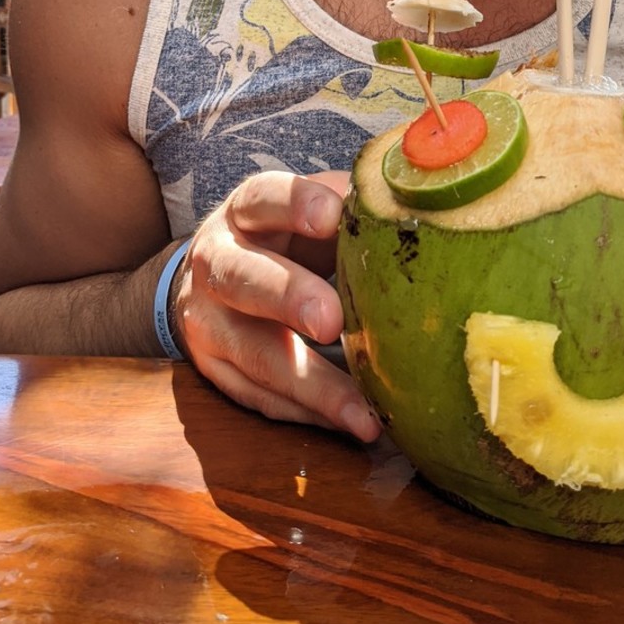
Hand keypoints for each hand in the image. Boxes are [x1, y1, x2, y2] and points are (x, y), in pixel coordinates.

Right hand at [172, 170, 381, 441]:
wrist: (212, 273)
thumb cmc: (283, 237)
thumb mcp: (307, 210)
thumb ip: (350, 208)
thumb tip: (416, 206)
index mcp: (246, 211)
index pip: (264, 198)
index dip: (295, 204)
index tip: (332, 217)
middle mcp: (216, 262)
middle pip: (243, 277)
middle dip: (288, 298)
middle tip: (332, 321)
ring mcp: (207, 321)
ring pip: (252, 354)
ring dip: (311, 386)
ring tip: (364, 414)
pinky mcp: (214, 370)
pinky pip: (259, 398)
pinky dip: (308, 415)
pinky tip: (351, 425)